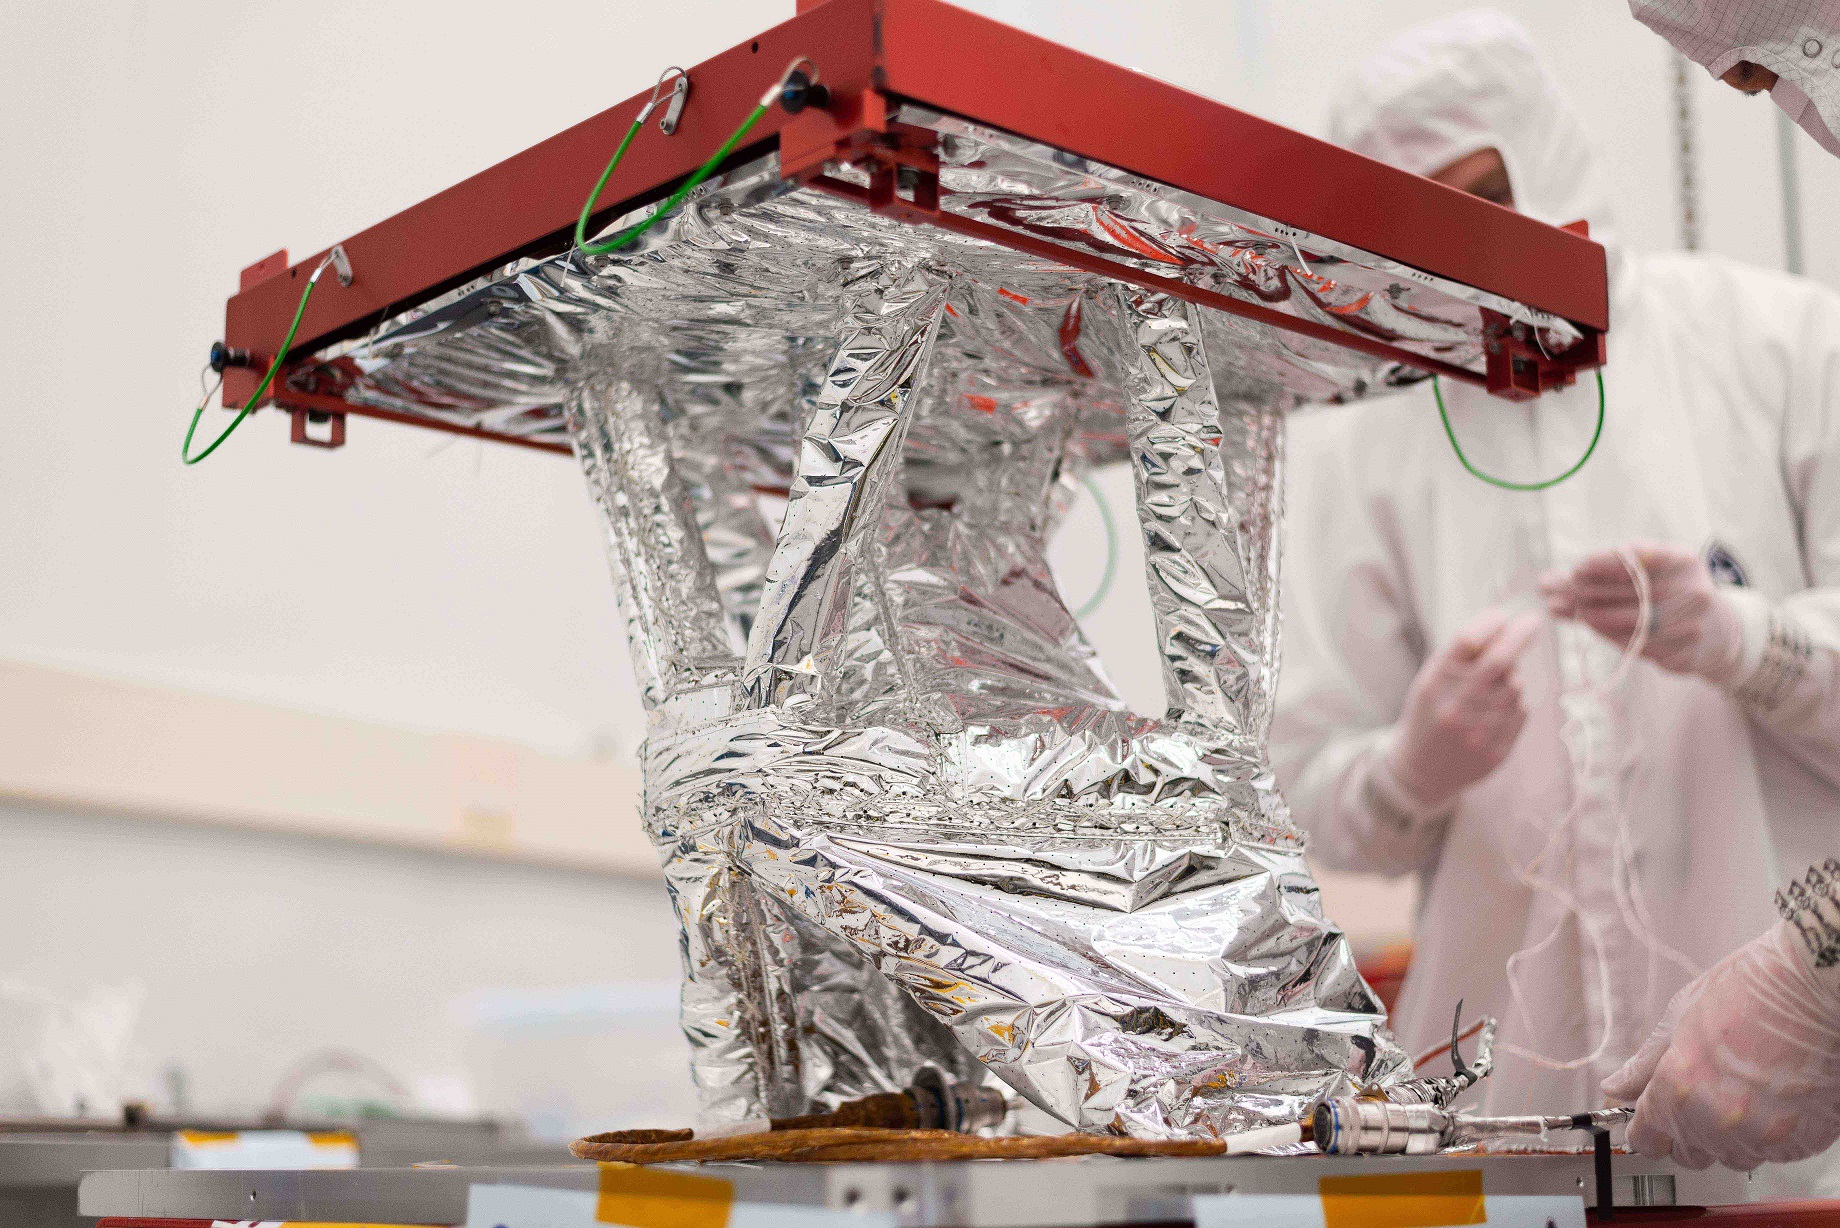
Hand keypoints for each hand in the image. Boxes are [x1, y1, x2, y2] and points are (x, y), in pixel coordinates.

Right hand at [1386, 608, 1542, 811]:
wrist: (1421, 769)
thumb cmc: (1431, 713)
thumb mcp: (1432, 680)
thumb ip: (1461, 656)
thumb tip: (1505, 625)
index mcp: (1434, 684)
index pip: (1466, 640)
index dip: (1491, 622)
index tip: (1505, 614)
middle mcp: (1453, 706)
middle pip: (1498, 660)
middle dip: (1519, 635)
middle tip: (1534, 620)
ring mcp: (1476, 731)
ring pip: (1515, 687)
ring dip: (1510, 681)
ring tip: (1489, 692)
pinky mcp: (1495, 750)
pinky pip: (1520, 712)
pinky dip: (1514, 705)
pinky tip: (1495, 714)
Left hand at [1540, 545, 1745, 682]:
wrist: (1715, 632)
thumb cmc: (1669, 594)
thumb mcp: (1649, 574)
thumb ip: (1604, 574)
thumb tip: (1549, 580)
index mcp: (1685, 562)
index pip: (1642, 557)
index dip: (1606, 562)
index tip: (1576, 566)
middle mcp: (1693, 592)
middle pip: (1630, 591)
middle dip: (1584, 589)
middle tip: (1550, 590)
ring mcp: (1692, 626)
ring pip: (1630, 621)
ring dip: (1588, 615)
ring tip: (1557, 608)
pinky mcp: (1683, 654)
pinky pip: (1637, 645)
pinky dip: (1606, 634)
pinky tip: (1586, 625)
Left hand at [1603, 922, 1839, 1170]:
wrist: (1817, 988)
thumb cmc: (1753, 990)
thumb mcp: (1681, 1014)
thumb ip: (1646, 1061)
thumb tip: (1616, 1086)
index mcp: (1679, 1088)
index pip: (1646, 1140)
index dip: (1645, 1129)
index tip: (1647, 1122)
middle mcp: (1718, 1121)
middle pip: (1688, 1154)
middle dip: (1685, 1130)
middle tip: (1701, 1092)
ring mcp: (1762, 1136)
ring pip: (1731, 1157)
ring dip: (1728, 1134)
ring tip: (1742, 1087)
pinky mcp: (1801, 1142)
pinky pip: (1771, 1153)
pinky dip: (1767, 1133)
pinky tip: (1771, 1095)